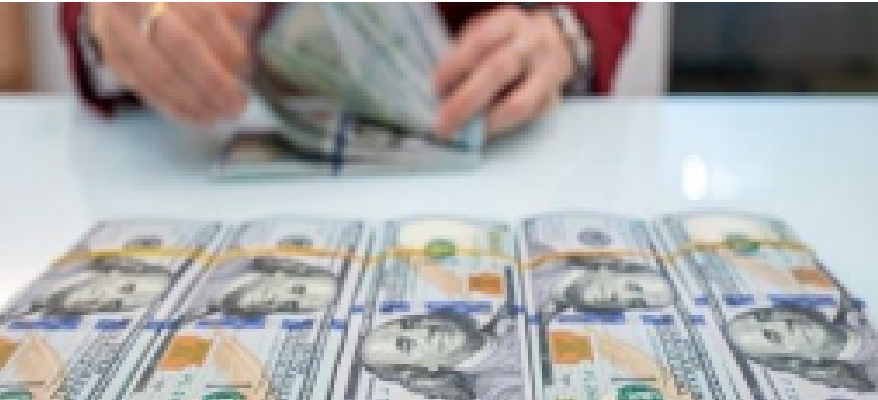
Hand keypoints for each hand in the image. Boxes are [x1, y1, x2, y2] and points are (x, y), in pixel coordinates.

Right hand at [89, 2, 257, 126]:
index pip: (203, 15)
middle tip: (239, 104)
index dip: (227, 43)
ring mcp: (117, 31)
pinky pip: (143, 87)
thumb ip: (223, 3)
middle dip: (214, 80)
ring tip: (223, 115)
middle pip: (182, 46)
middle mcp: (136, 4)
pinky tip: (198, 118)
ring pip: (160, 72)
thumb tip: (249, 17)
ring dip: (196, 100)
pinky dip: (172, 106)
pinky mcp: (111, 55)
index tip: (245, 65)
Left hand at [434, 6, 574, 137]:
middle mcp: (533, 43)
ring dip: (486, 121)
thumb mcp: (484, 34)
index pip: (480, 41)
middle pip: (499, 71)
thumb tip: (442, 93)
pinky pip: (526, 118)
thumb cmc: (506, 42)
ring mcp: (549, 72)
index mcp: (509, 21)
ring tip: (464, 131)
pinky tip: (483, 130)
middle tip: (443, 124)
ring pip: (519, 103)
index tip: (436, 89)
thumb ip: (464, 56)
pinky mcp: (554, 98)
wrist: (553, 42)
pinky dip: (501, 126)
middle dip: (466, 101)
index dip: (455, 67)